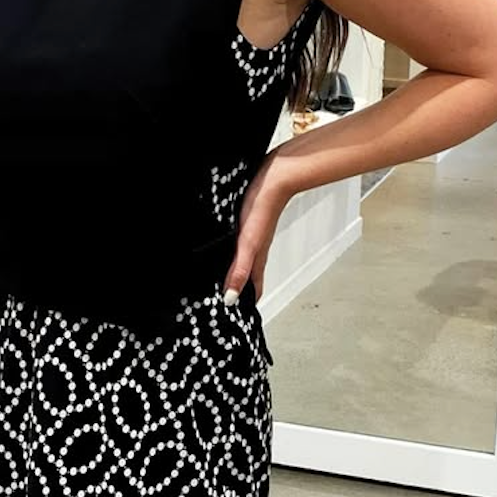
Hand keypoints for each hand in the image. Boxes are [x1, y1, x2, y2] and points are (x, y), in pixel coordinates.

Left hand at [224, 152, 292, 301]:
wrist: (276, 175)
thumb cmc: (263, 207)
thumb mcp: (248, 243)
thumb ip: (239, 269)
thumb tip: (230, 297)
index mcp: (256, 258)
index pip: (251, 289)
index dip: (243, 305)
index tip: (233, 320)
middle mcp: (255, 250)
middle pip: (246, 277)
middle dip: (237, 292)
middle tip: (221, 305)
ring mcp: (252, 236)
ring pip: (243, 261)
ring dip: (234, 273)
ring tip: (220, 283)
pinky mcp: (248, 221)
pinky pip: (239, 244)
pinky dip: (232, 254)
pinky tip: (224, 249)